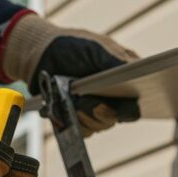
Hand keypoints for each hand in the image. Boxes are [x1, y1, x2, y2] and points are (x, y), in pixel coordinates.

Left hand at [1, 13, 139, 135]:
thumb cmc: (73, 46)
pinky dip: (74, 122)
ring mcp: (95, 108)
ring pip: (99, 125)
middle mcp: (113, 97)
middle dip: (105, 113)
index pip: (136, 101)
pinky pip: (81, 130)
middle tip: (95, 105)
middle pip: (118, 117)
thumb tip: (136, 71)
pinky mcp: (77, 117)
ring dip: (87, 117)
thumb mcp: (97, 49)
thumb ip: (117, 61)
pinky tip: (66, 110)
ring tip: (75, 103)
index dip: (131, 107)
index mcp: (125, 79)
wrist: (41, 53)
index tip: (122, 107)